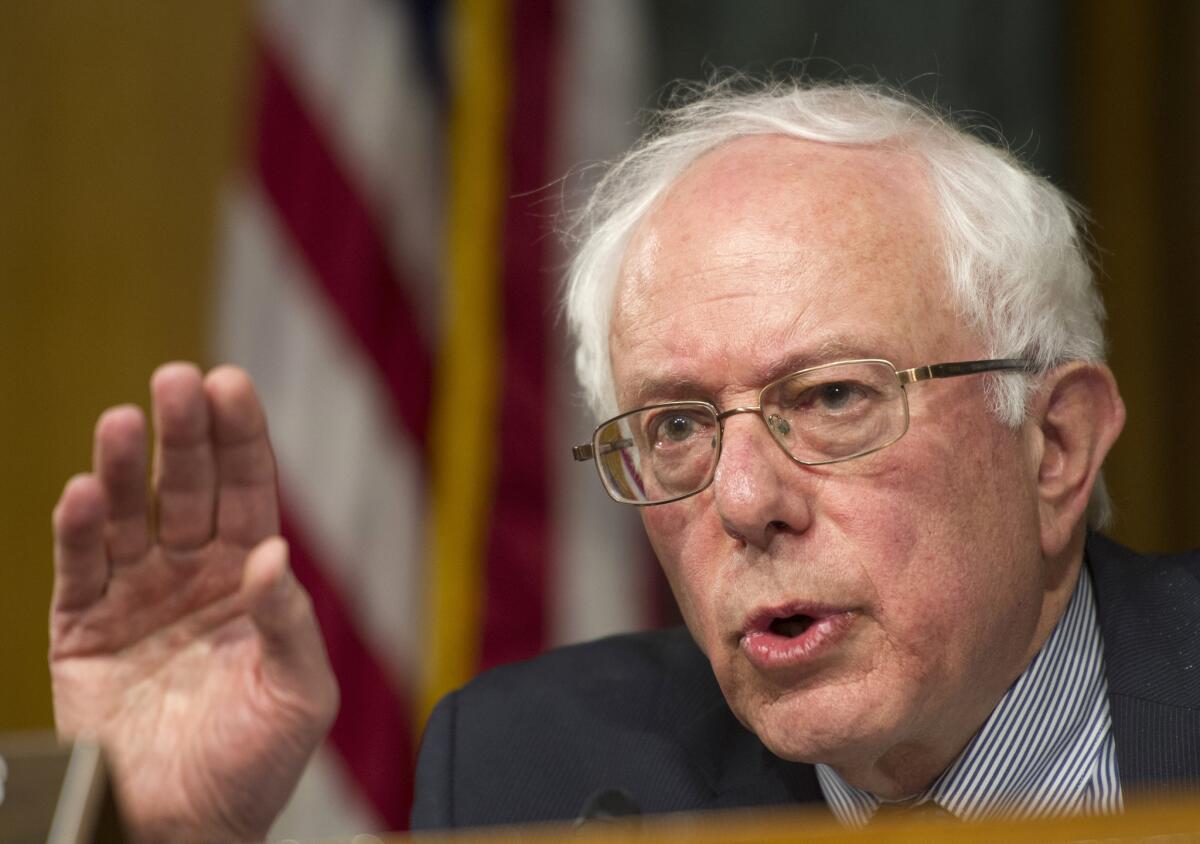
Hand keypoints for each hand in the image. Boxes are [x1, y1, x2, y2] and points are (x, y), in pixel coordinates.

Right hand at [50, 363, 337, 842]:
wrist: (186, 825)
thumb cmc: (255, 760)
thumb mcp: (299, 694)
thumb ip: (289, 623)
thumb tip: (275, 552)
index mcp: (250, 577)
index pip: (248, 492)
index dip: (241, 438)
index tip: (232, 383)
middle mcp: (193, 573)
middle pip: (189, 487)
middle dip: (186, 434)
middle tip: (178, 380)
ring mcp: (136, 596)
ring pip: (129, 515)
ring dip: (126, 468)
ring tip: (123, 422)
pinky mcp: (82, 629)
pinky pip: (78, 569)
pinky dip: (77, 531)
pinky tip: (83, 493)